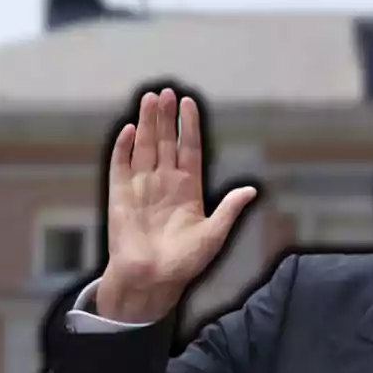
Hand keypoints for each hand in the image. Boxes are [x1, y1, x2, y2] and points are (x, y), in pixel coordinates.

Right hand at [97, 89, 256, 321]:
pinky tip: (129, 130)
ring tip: (150, 99)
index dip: (189, 127)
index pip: (189, 149)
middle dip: (166, 118)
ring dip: (146, 124)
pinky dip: (123, 148)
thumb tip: (252, 190)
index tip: (189, 103)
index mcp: (188, 189)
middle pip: (165, 142)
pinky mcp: (120, 196)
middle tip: (167, 93)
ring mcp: (141, 187)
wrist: (152, 280)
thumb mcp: (214, 235)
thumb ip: (229, 210)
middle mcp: (164, 183)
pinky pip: (120, 166)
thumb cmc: (184, 263)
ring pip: (144, 147)